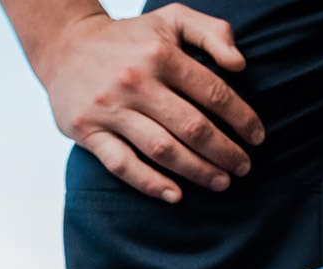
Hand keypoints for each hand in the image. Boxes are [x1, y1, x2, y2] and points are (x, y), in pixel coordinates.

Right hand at [15, 2, 264, 202]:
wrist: (65, 46)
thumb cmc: (129, 38)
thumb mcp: (172, 19)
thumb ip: (212, 32)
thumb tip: (240, 65)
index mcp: (161, 54)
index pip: (212, 92)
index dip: (241, 118)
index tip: (257, 138)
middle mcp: (136, 82)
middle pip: (192, 126)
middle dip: (225, 151)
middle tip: (243, 167)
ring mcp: (110, 109)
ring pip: (162, 149)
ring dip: (197, 171)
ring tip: (221, 182)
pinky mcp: (89, 132)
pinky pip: (123, 164)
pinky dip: (150, 183)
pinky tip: (176, 195)